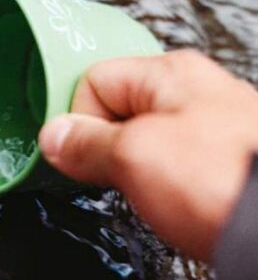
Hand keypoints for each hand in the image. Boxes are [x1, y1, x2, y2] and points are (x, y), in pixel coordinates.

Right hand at [38, 50, 257, 260]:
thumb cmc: (226, 182)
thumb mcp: (134, 156)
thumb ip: (85, 143)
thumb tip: (54, 136)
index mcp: (169, 74)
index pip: (93, 81)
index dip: (78, 120)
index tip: (78, 154)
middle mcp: (192, 94)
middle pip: (116, 112)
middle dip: (105, 148)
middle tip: (117, 175)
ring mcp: (209, 131)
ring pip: (141, 145)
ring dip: (133, 172)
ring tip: (153, 193)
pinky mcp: (219, 166)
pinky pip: (169, 169)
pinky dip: (162, 189)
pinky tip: (175, 205)